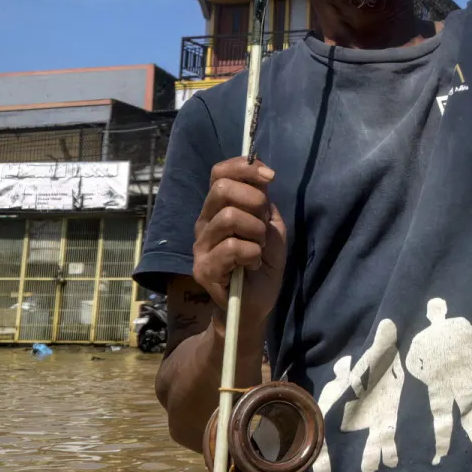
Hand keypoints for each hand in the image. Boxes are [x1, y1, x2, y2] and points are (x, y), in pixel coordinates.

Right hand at [192, 158, 287, 340]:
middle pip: (221, 189)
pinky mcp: (203, 268)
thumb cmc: (261, 264)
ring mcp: (201, 245)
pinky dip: (252, 253)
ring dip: (256, 231)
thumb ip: (264, 203)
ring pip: (229, 217)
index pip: (219, 173)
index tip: (270, 176)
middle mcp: (205, 222)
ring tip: (260, 248)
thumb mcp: (270, 228)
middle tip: (263, 224)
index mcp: (218, 209)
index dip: (244, 167)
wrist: (255, 304)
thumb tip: (262, 175)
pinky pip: (232, 248)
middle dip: (254, 201)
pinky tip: (253, 265)